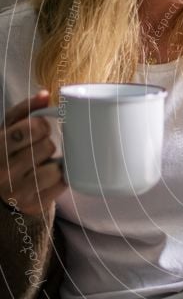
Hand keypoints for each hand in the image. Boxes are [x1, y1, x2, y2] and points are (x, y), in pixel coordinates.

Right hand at [0, 91, 66, 216]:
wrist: (4, 192)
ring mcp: (18, 191)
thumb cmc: (9, 153)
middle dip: (47, 144)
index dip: (41, 125)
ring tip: (43, 164)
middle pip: (46, 147)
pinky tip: (49, 177)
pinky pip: (61, 184)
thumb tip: (45, 94)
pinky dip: (60, 178)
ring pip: (55, 168)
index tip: (41, 128)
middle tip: (41, 147)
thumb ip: (24, 110)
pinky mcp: (34, 204)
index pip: (30, 129)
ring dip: (54, 163)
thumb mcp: (8, 130)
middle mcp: (3, 172)